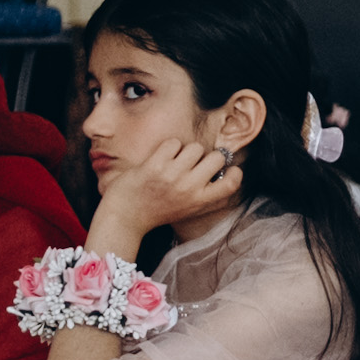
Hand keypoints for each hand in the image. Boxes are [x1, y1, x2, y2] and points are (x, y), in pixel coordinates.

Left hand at [89, 136, 244, 251]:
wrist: (125, 217)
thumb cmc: (157, 211)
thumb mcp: (188, 208)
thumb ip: (205, 194)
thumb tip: (223, 171)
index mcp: (199, 201)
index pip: (231, 184)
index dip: (234, 172)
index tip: (227, 170)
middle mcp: (189, 188)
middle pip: (217, 157)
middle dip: (207, 156)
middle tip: (194, 163)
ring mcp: (172, 176)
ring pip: (195, 147)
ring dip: (186, 150)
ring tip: (174, 161)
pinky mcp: (155, 165)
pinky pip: (174, 143)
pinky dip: (168, 147)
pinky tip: (161, 158)